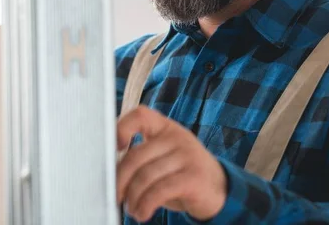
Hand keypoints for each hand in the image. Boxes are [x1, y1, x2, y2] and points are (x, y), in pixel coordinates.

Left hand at [117, 106, 226, 221]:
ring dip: (133, 198)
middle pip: (136, 155)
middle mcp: (177, 137)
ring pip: (146, 176)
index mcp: (165, 127)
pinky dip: (146, 204)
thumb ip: (142, 157)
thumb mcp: (164, 157)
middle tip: (117, 197)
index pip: (140, 115)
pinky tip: (143, 212)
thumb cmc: (182, 172)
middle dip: (120, 180)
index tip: (115, 148)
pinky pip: (160, 190)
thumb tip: (110, 172)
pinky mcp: (194, 177)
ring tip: (132, 209)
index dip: (122, 128)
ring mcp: (187, 156)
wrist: (219, 188)